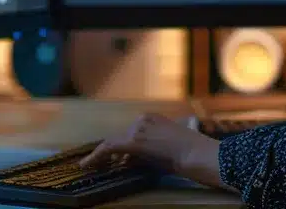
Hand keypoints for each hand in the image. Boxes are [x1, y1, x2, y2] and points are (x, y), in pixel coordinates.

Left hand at [79, 113, 231, 190]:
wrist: (199, 155)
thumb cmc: (190, 155)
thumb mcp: (165, 150)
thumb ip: (147, 152)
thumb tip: (128, 160)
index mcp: (153, 119)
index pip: (129, 133)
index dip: (118, 147)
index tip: (111, 158)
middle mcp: (143, 120)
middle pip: (120, 138)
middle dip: (110, 153)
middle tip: (99, 165)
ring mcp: (138, 129)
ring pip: (112, 143)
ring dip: (102, 156)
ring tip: (90, 166)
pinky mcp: (133, 141)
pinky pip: (107, 148)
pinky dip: (95, 157)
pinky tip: (86, 165)